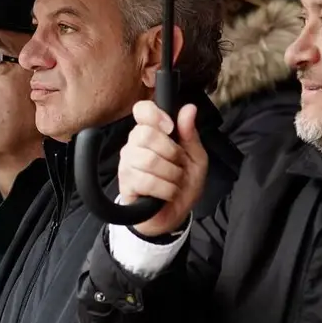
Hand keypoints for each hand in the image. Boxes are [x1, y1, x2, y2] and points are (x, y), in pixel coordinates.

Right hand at [119, 100, 207, 237]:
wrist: (175, 214)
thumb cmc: (182, 183)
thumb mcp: (196, 158)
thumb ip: (190, 134)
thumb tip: (189, 108)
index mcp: (152, 133)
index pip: (142, 110)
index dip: (155, 115)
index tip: (170, 128)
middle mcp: (135, 145)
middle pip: (146, 134)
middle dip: (172, 153)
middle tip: (178, 166)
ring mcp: (127, 164)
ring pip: (149, 160)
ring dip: (171, 175)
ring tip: (174, 183)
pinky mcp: (126, 184)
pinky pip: (146, 181)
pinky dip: (165, 189)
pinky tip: (167, 193)